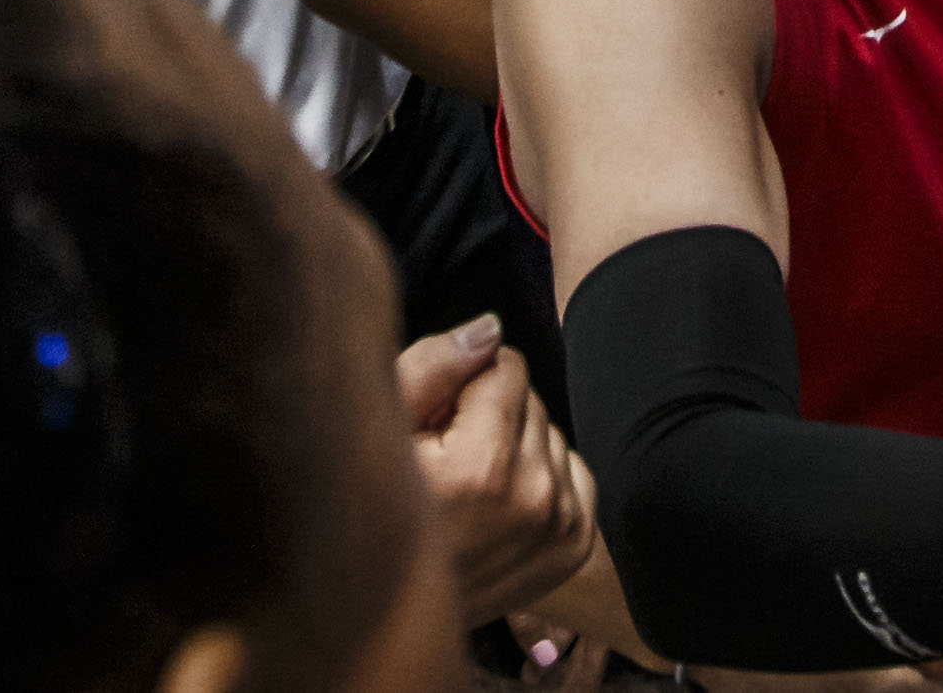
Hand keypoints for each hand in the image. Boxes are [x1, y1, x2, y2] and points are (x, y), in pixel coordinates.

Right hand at [397, 314, 599, 622]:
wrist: (385, 612)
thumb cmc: (369, 512)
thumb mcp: (378, 430)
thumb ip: (431, 367)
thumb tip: (491, 330)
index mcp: (485, 467)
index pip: (506, 365)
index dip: (461, 384)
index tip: (434, 423)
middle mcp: (534, 499)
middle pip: (530, 398)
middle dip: (488, 415)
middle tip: (445, 460)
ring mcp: (560, 527)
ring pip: (549, 432)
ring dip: (513, 446)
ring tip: (466, 488)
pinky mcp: (574, 544)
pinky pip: (571, 467)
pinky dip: (539, 474)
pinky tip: (495, 502)